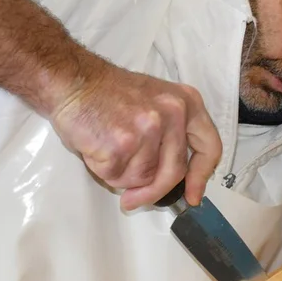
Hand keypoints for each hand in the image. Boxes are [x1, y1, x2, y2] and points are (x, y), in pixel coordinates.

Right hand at [50, 56, 223, 209]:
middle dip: (152, 191)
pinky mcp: (122, 144)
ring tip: (108, 148)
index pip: (209, 146)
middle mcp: (172, 114)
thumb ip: (171, 136)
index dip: (201, 176)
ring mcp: (148, 129)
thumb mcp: (155, 102)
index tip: (192, 196)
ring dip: (122, 175)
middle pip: (174, 172)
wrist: (72, 80)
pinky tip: (97, 148)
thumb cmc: (108, 93)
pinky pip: (117, 177)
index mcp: (186, 102)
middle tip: (133, 199)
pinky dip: (104, 171)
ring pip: (143, 178)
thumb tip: (173, 180)